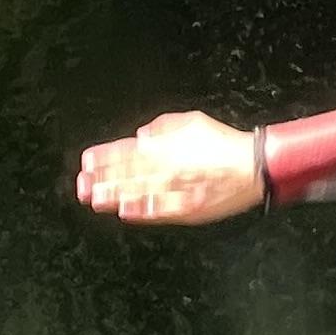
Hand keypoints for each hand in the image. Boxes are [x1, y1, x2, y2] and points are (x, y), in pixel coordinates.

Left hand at [77, 111, 264, 224]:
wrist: (254, 165)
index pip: (127, 151)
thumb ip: (164, 127)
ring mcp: (175, 188)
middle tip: (82, 185)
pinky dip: (141, 211)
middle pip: (127, 173)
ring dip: (114, 195)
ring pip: (137, 192)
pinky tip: (125, 212)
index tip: (87, 162)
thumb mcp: (192, 121)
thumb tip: (142, 135)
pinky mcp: (187, 207)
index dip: (105, 157)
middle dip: (102, 179)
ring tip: (94, 199)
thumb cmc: (226, 143)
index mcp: (165, 146)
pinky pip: (159, 210)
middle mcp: (166, 166)